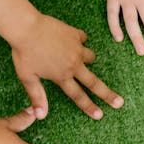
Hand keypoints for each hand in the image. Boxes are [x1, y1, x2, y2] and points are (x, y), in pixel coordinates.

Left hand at [8, 13, 122, 119]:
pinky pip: (82, 39)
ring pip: (91, 57)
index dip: (89, 107)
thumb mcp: (27, 77)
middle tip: (119, 102)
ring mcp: (76, 49)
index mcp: (61, 76)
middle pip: (94, 82)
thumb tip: (41, 116)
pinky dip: (79, 41)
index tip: (100, 115)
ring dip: (88, 60)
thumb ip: (37, 96)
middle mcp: (73, 64)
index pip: (78, 96)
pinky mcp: (75, 35)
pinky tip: (73, 40)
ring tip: (82, 59)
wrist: (27, 27)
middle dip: (107, 94)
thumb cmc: (24, 53)